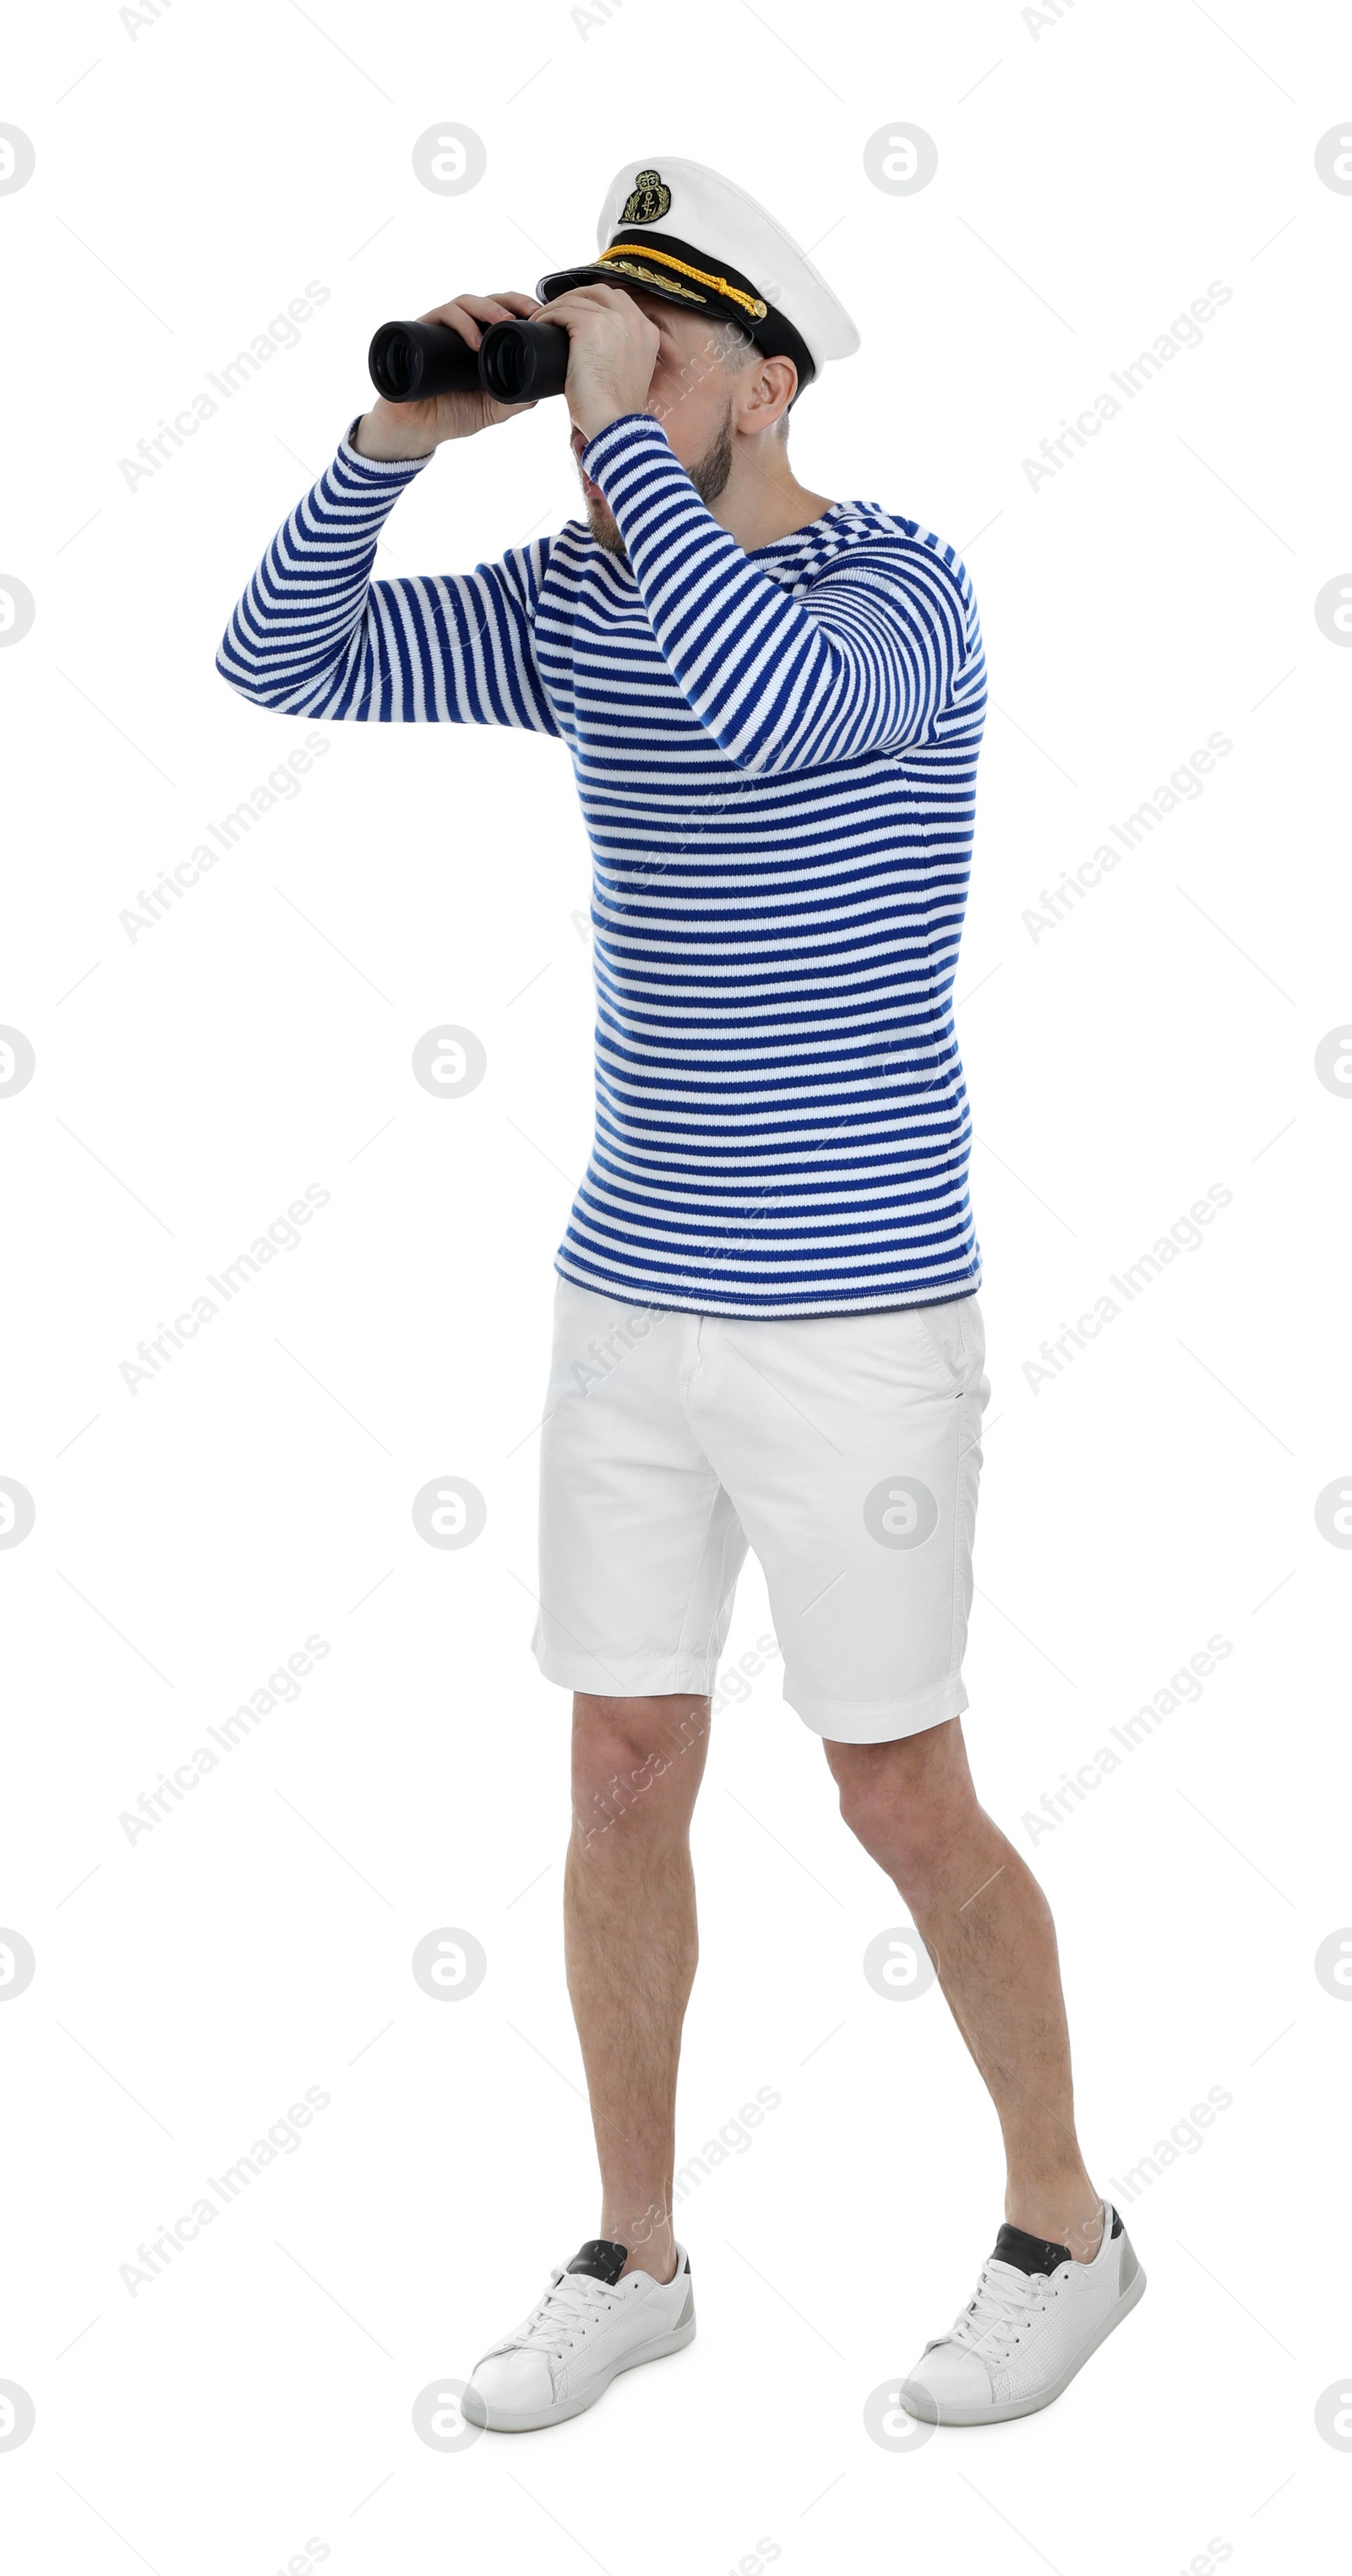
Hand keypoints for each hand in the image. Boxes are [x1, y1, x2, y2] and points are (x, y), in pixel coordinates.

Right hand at [352, 290, 542, 459]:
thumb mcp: (491, 410)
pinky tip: (475, 342)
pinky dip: (461, 324)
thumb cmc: (450, 415)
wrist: (415, 429)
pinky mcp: (421, 333)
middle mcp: (460, 331)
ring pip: (464, 303)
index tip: (540, 313)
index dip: (520, 307)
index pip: (502, 313)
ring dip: (487, 309)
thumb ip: (514, 400)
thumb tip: (539, 392)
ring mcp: (440, 330)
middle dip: (508, 302)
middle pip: (486, 301)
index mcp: (480, 342)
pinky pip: (441, 317)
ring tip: (503, 324)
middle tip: (527, 313)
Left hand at [542, 284, 660, 441]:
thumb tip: (592, 350)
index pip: (618, 301)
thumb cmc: (615, 411)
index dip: (594, 304)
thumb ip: (619, 356)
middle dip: (575, 297)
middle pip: (599, 291)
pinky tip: (538, 325)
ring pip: (578, 298)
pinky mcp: (592, 324)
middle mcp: (635, 320)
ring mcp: (615, 319)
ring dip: (556, 307)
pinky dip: (546, 315)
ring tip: (542, 321)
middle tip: (557, 314)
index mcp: (647, 332)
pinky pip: (562, 309)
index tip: (575, 316)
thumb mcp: (626, 375)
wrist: (615, 424)